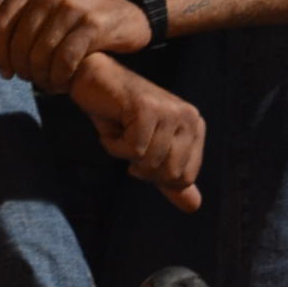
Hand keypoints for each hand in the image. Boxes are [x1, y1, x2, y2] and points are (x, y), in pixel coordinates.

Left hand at [0, 0, 152, 90]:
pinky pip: (65, 60)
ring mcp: (72, 7)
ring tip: (47, 84)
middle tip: (30, 81)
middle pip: (20, 44)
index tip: (5, 72)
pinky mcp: (93, 25)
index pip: (1, 25)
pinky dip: (60, 77)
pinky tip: (62, 84)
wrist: (128, 11)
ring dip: (42, 77)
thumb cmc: (78, 8)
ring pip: (41, 54)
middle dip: (22, 69)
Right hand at [69, 54, 202, 211]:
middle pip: (168, 173)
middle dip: (139, 165)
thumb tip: (194, 207)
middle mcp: (189, 117)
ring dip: (123, 152)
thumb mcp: (147, 151)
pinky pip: (133, 149)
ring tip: (120, 128)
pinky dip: (114, 144)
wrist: (92, 79)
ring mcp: (170, 111)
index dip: (154, 173)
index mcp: (194, 127)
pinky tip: (113, 123)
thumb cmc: (118, 114)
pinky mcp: (148, 109)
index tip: (141, 148)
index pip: (183, 177)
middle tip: (128, 139)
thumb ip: (169, 177)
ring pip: (149, 161)